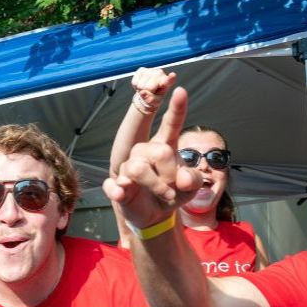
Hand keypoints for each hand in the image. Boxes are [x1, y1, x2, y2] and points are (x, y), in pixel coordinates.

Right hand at [103, 87, 202, 228]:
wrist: (156, 215)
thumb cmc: (173, 193)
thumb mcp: (190, 188)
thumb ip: (193, 179)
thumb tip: (182, 177)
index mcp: (165, 146)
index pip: (171, 125)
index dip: (177, 109)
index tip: (181, 90)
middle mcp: (145, 152)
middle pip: (159, 151)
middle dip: (171, 174)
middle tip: (174, 189)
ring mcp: (129, 168)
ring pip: (139, 168)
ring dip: (158, 186)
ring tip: (166, 197)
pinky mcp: (117, 186)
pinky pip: (112, 184)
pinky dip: (117, 190)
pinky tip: (121, 193)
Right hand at [131, 67, 176, 112]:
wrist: (147, 92)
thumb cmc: (154, 97)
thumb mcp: (155, 102)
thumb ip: (151, 99)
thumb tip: (143, 92)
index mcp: (167, 82)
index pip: (169, 80)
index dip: (170, 78)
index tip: (173, 75)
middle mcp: (160, 73)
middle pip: (149, 87)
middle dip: (147, 92)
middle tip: (150, 92)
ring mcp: (150, 70)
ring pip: (141, 85)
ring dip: (141, 89)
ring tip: (145, 88)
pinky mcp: (141, 70)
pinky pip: (135, 82)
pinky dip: (136, 86)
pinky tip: (141, 84)